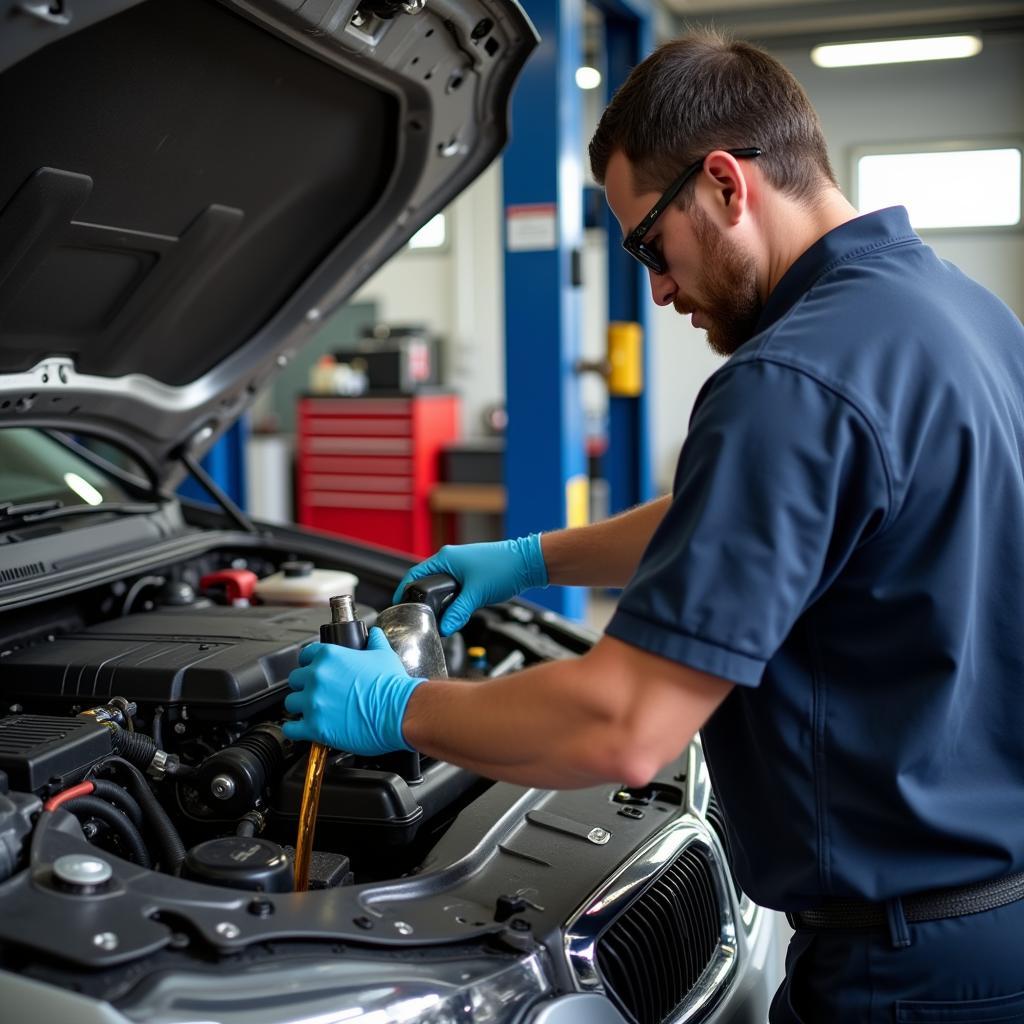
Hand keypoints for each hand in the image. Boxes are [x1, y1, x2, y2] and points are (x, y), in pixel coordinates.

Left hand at [282, 629, 425, 754]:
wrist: (400, 712)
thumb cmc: (392, 686)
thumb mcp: (384, 654)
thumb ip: (375, 641)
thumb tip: (373, 634)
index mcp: (330, 656)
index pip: (305, 655)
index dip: (309, 663)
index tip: (313, 670)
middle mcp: (317, 677)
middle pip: (295, 680)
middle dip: (305, 686)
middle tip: (318, 693)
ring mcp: (313, 702)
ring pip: (291, 703)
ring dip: (301, 707)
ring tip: (314, 711)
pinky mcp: (314, 727)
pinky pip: (291, 728)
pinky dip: (295, 729)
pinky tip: (304, 728)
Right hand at [393, 533, 547, 634]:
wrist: (527, 562)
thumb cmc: (503, 568)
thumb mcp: (476, 594)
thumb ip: (458, 612)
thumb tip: (445, 627)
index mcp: (446, 558)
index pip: (415, 574)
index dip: (404, 589)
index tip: (398, 604)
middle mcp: (451, 559)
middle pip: (427, 581)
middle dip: (422, 598)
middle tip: (416, 615)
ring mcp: (462, 566)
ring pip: (442, 586)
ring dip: (439, 599)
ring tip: (434, 616)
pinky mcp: (472, 574)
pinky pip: (454, 587)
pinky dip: (451, 598)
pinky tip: (454, 610)